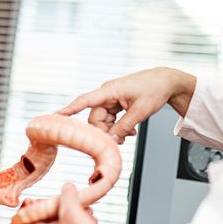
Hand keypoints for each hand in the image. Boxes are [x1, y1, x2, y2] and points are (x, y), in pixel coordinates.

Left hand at [30, 183, 103, 223]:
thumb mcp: (72, 210)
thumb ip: (67, 195)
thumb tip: (67, 186)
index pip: (41, 215)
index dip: (55, 205)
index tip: (64, 201)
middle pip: (56, 221)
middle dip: (70, 212)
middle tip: (80, 208)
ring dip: (78, 220)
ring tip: (88, 216)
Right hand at [57, 67, 195, 143]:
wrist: (166, 82)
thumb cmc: (154, 90)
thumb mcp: (141, 111)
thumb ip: (124, 127)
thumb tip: (111, 141)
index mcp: (110, 90)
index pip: (85, 100)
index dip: (70, 109)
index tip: (56, 116)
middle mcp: (107, 93)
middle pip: (95, 118)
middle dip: (105, 132)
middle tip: (120, 141)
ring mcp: (111, 98)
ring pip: (103, 121)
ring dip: (113, 131)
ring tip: (129, 135)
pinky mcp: (116, 103)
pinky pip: (110, 119)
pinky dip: (118, 127)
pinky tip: (129, 132)